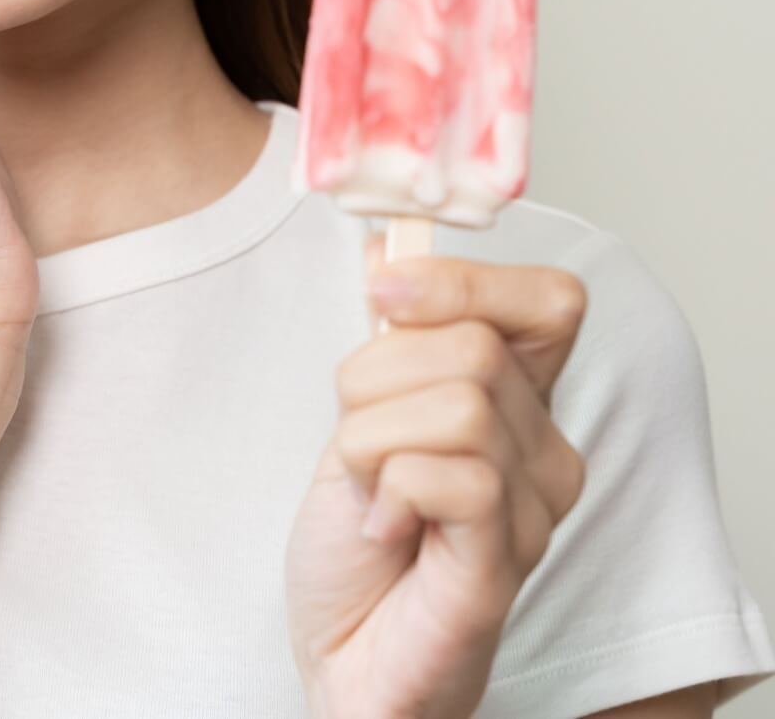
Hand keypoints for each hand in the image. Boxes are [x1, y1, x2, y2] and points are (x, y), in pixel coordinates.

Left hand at [284, 235, 588, 718]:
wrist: (343, 648)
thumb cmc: (356, 537)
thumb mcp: (364, 413)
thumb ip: (393, 339)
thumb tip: (389, 244)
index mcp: (519, 401)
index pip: (549, 299)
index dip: (462, 279)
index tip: (382, 291)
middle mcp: (544, 449)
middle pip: (469, 345)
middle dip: (372, 381)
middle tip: (357, 445)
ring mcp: (533, 507)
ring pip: (456, 404)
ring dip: (369, 440)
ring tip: (369, 491)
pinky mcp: (503, 557)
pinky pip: (451, 474)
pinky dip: (386, 490)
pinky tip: (383, 529)